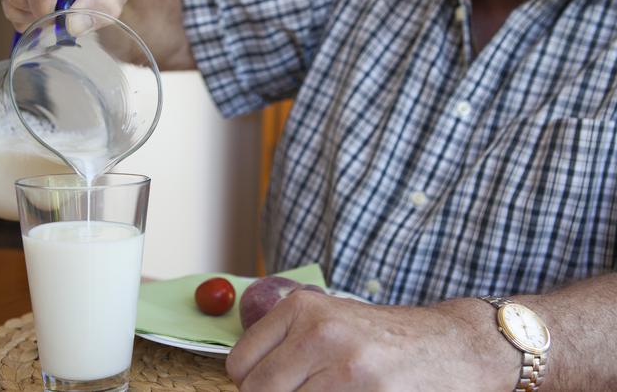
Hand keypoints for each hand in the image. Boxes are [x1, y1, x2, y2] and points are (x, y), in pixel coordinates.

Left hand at [226, 291, 518, 390]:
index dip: (254, 383)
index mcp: (302, 308)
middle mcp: (320, 332)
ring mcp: (346, 368)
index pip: (239, 365)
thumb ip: (287, 344)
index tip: (276, 385)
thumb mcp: (330, 322)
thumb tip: (245, 381)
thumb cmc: (385, 339)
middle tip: (307, 389)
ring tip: (333, 391)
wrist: (452, 346)